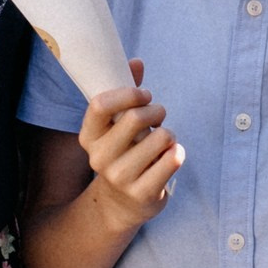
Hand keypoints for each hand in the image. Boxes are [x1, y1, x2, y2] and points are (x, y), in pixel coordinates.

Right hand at [81, 59, 180, 230]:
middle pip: (136, 117)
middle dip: (157, 110)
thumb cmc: (123, 152)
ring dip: (169, 133)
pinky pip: (172, 160)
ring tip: (163, 141)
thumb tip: (136, 62)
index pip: (101, 104)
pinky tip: (170, 156)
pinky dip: (178, 152)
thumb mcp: (116, 126)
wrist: (120, 205)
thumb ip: (125, 93)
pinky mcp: (143, 193)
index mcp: (89, 137)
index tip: (144, 94)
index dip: (128, 93)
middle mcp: (99, 158)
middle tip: (159, 116)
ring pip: (161, 137)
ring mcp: (120, 178)